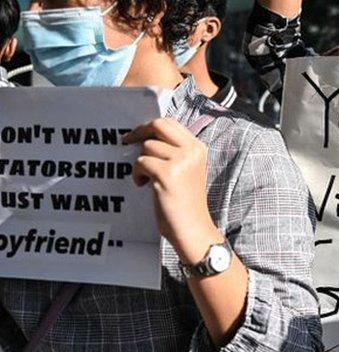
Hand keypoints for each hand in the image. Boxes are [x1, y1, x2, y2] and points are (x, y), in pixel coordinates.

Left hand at [124, 118, 218, 263]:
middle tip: (127, 141)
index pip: (171, 123)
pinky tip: (143, 185)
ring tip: (146, 179)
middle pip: (160, 125)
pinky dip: (137, 174)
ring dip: (140, 162)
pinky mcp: (168, 174)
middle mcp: (192, 151)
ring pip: (148, 146)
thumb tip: (146, 138)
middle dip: (140, 131)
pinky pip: (141, 163)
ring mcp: (182, 161)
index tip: (137, 134)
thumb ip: (173, 152)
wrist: (192, 228)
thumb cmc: (184, 203)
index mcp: (198, 148)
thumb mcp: (186, 170)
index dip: (150, 126)